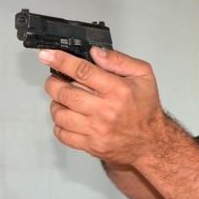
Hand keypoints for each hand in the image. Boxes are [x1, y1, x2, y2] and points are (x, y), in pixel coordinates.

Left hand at [40, 47, 164, 165]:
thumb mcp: (143, 76)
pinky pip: (62, 134)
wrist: (152, 142)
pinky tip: (69, 117)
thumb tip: (95, 53)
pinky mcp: (91, 145)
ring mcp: (97, 130)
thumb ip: (120, 61)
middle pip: (65, 93)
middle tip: (56, 80)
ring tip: (64, 100)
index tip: (46, 55)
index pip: (83, 71)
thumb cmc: (146, 108)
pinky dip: (59, 124)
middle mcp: (106, 111)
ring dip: (56, 103)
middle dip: (54, 83)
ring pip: (60, 114)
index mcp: (118, 90)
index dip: (60, 60)